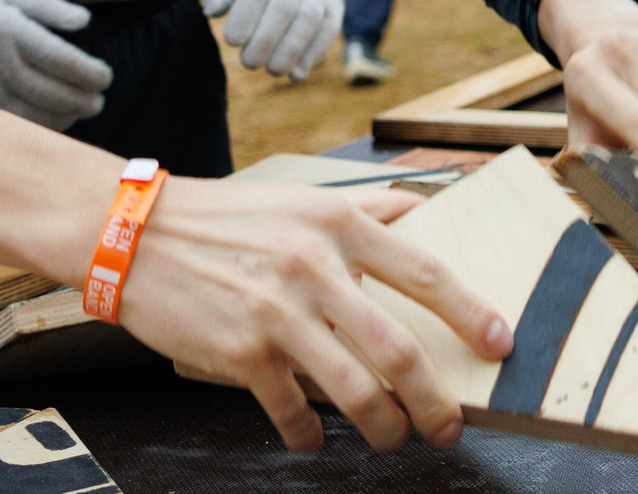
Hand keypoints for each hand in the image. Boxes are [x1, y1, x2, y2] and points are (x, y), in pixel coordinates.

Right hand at [0, 0, 111, 128]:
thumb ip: (46, 5)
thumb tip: (84, 21)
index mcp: (6, 28)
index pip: (61, 59)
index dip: (89, 73)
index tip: (105, 78)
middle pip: (49, 91)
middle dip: (81, 99)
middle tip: (98, 102)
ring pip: (29, 114)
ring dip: (60, 118)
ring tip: (78, 113)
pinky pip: (2, 125)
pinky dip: (30, 128)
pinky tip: (45, 125)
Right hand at [118, 175, 512, 451]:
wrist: (137, 235)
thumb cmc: (227, 218)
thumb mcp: (302, 199)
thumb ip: (365, 211)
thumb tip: (424, 213)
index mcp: (338, 224)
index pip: (424, 270)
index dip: (470, 310)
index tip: (500, 342)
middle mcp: (314, 267)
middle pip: (398, 348)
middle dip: (435, 399)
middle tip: (450, 425)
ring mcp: (277, 314)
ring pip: (354, 390)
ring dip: (383, 426)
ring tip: (391, 438)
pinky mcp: (241, 353)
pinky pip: (291, 411)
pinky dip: (308, 435)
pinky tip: (311, 438)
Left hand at [202, 0, 342, 79]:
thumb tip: (214, 12)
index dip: (246, 16)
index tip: (231, 42)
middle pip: (285, 5)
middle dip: (267, 39)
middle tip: (248, 63)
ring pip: (311, 17)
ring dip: (292, 49)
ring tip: (273, 70)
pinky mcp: (334, 3)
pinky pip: (330, 28)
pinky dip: (314, 53)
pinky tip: (296, 73)